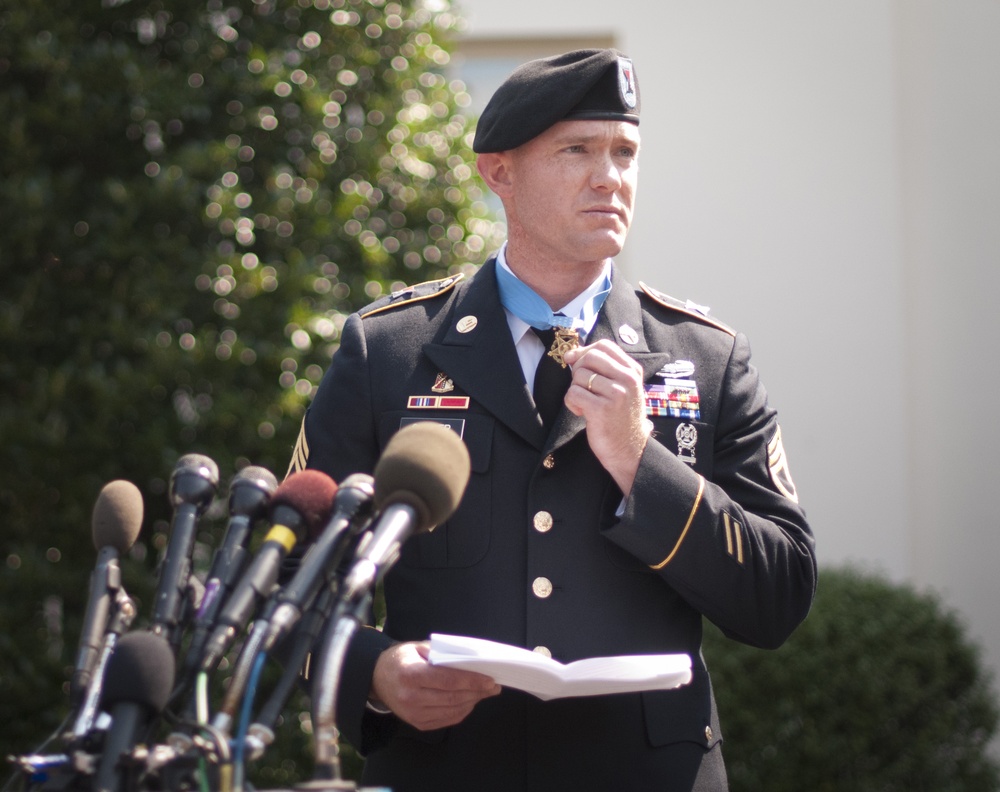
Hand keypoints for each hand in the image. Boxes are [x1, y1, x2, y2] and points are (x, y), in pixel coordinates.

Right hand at [370, 641, 500, 730]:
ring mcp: (413, 714)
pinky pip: (446, 720)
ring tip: (485, 692)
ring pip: (452, 711)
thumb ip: (441, 652)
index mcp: (411, 675)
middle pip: (452, 697)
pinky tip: (470, 701)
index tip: (489, 680)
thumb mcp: (417, 647)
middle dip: (477, 692)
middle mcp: (411, 697)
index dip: (471, 681)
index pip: (447, 680)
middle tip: (494, 686)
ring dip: (472, 701)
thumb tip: (468, 659)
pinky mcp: (418, 724)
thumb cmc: (401, 659)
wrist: (377, 679)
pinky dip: (462, 711)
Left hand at [563, 340, 651, 494]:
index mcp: (632, 371)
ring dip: (575, 391)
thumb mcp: (621, 388)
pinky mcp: (602, 409)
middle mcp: (627, 379)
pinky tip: (583, 413)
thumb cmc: (620, 417)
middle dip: (578, 372)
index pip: (604, 346)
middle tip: (583, 390)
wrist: (630, 449)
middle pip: (589, 358)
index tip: (575, 363)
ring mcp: (616, 394)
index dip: (584, 351)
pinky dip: (572, 404)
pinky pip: (573, 394)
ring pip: (579, 376)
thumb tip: (570, 354)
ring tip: (586, 404)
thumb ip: (603, 369)